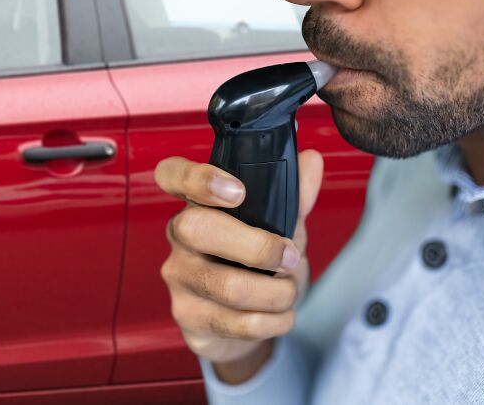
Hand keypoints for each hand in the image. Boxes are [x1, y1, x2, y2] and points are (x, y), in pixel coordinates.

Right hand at [154, 150, 323, 379]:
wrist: (247, 322)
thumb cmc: (259, 266)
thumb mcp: (281, 227)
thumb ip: (295, 196)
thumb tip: (311, 161)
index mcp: (198, 203)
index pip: (172, 175)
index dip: (197, 178)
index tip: (237, 191)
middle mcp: (180, 236)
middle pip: (197, 228)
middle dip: (256, 246)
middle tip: (289, 257)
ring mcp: (179, 277)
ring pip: (226, 285)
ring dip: (276, 293)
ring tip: (289, 292)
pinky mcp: (188, 317)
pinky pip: (236, 322)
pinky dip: (273, 321)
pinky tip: (280, 315)